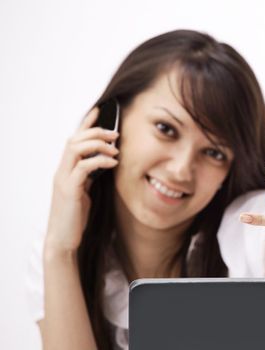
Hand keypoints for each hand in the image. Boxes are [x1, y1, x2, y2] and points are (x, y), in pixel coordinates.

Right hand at [45, 107, 119, 253]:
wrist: (63, 239)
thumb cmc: (75, 216)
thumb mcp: (84, 192)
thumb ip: (89, 177)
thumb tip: (103, 164)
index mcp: (66, 170)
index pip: (74, 140)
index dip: (85, 124)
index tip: (98, 110)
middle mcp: (62, 171)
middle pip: (74, 140)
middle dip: (95, 132)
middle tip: (115, 134)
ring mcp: (63, 179)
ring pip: (75, 149)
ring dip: (98, 144)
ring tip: (115, 150)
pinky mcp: (69, 190)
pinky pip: (83, 167)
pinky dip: (99, 161)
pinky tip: (113, 163)